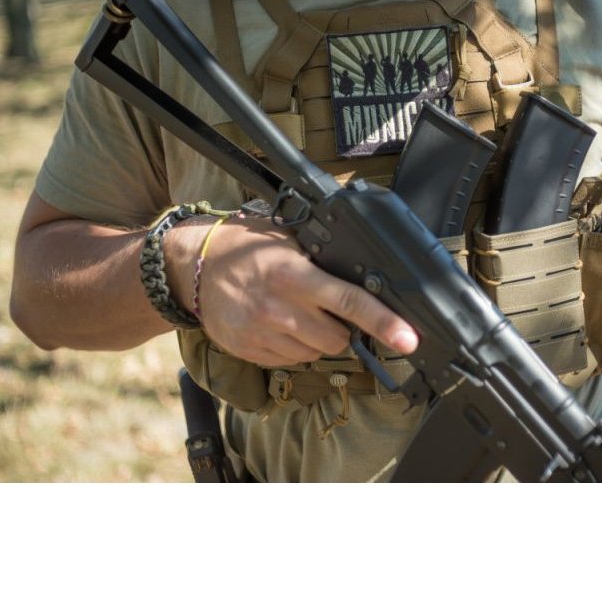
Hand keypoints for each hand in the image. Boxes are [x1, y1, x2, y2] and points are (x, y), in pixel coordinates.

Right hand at [170, 217, 418, 366]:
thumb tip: (366, 274)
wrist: (193, 267)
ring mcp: (264, 334)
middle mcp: (280, 310)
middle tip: (327, 307)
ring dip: (318, 338)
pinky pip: (291, 361)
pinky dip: (294, 347)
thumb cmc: (246, 247)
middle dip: (343, 327)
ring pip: (316, 352)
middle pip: (338, 337)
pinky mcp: (251, 352)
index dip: (384, 322)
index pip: (351, 303)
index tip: (407, 338)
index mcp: (294, 276)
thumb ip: (322, 259)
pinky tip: (279, 324)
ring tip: (296, 312)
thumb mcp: (288, 240)